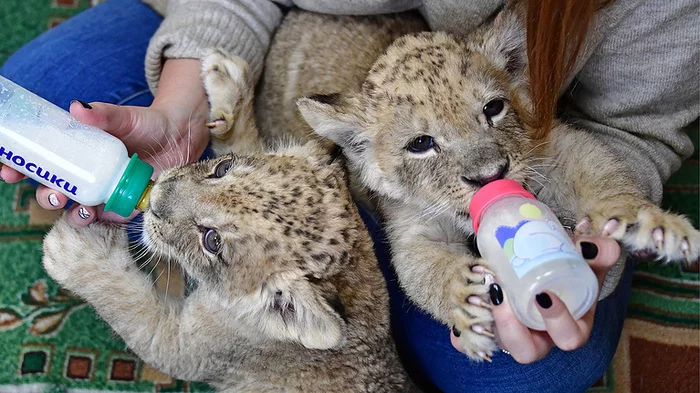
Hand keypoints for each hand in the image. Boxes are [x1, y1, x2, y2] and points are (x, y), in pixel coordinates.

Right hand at [0, 59, 209, 227]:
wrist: (181, 137)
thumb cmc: (148, 123)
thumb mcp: (125, 117)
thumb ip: (104, 114)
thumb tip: (77, 107)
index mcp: (76, 151)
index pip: (39, 162)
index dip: (18, 168)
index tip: (7, 170)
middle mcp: (85, 174)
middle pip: (52, 190)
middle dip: (44, 194)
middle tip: (50, 191)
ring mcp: (103, 192)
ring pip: (74, 208)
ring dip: (69, 211)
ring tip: (76, 206)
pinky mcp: (122, 206)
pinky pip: (103, 220)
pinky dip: (96, 221)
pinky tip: (95, 216)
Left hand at [450, 236, 619, 362]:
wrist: (547, 265)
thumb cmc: (572, 270)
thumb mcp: (590, 262)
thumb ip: (600, 251)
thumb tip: (587, 245)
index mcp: (573, 328)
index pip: (570, 338)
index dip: (558, 322)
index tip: (544, 294)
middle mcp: (543, 338)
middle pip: (527, 352)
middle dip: (513, 328)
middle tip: (502, 295)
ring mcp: (517, 335)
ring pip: (499, 344)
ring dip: (487, 321)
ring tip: (485, 289)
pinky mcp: (495, 329)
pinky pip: (477, 337)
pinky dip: (467, 327)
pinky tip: (465, 308)